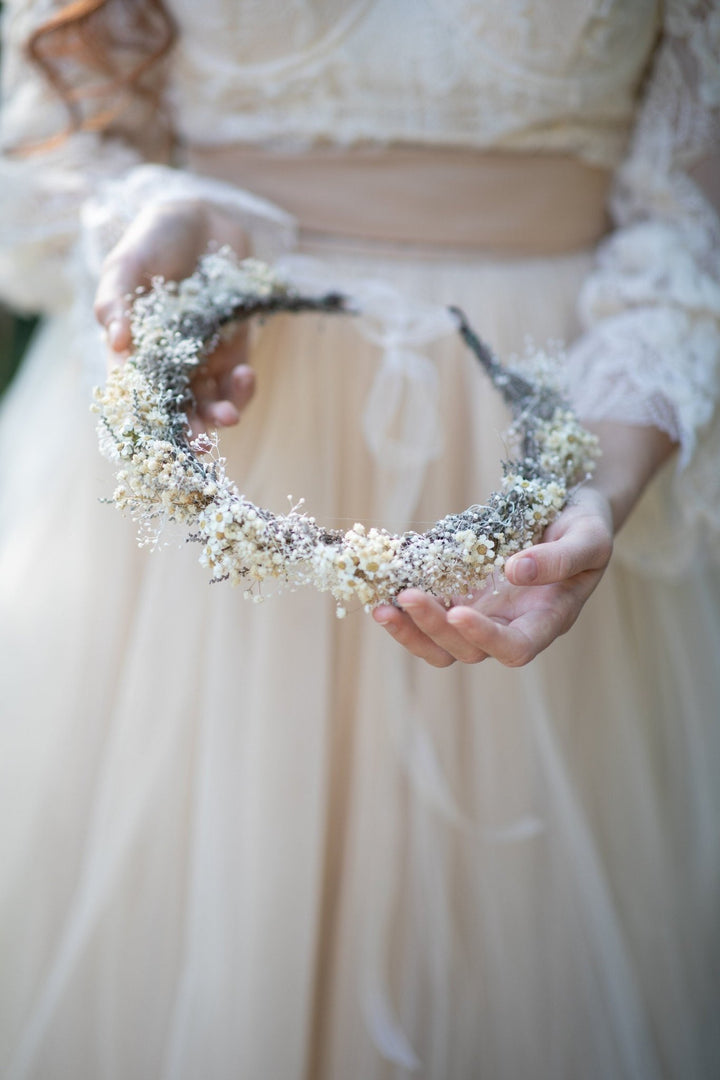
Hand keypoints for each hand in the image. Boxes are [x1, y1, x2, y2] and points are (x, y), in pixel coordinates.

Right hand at [94, 199, 255, 434]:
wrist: (200, 222)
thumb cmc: (152, 241)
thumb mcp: (126, 264)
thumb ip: (115, 299)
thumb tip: (115, 340)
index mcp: (134, 353)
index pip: (136, 396)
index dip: (146, 421)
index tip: (156, 438)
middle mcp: (169, 364)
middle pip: (177, 409)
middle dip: (189, 431)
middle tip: (200, 444)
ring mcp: (204, 360)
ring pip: (211, 403)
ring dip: (219, 416)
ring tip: (227, 417)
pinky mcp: (235, 351)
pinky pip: (238, 382)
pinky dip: (243, 387)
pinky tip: (246, 376)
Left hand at [372, 485, 613, 667]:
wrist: (571, 510)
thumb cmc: (587, 525)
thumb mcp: (589, 536)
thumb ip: (561, 558)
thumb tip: (517, 572)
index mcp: (548, 619)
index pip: (515, 648)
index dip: (486, 638)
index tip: (459, 612)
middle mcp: (511, 624)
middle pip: (468, 651)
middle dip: (435, 628)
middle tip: (408, 595)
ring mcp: (484, 614)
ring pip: (441, 645)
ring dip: (411, 631)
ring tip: (382, 607)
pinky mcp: (462, 595)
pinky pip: (430, 615)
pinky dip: (406, 610)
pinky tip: (383, 590)